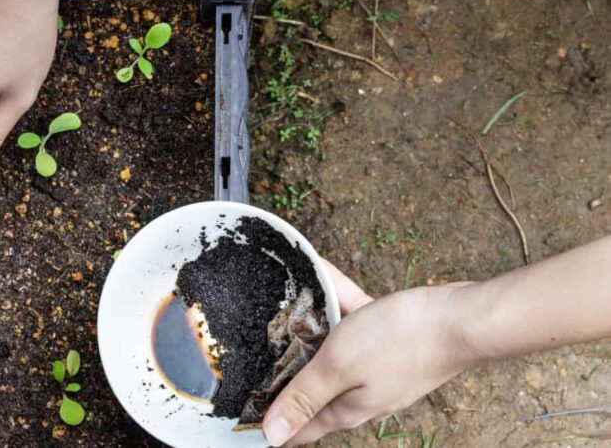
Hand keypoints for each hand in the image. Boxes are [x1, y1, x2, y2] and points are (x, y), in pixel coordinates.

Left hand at [263, 268, 476, 445]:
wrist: (462, 317)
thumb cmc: (401, 341)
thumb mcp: (339, 366)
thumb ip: (304, 397)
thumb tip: (273, 437)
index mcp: (346, 408)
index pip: (301, 428)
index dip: (272, 424)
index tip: (245, 413)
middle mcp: (361, 393)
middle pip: (313, 384)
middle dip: (286, 368)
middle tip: (257, 349)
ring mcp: (378, 367)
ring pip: (333, 347)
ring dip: (311, 327)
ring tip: (287, 304)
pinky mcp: (390, 341)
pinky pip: (353, 320)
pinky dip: (339, 302)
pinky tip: (324, 276)